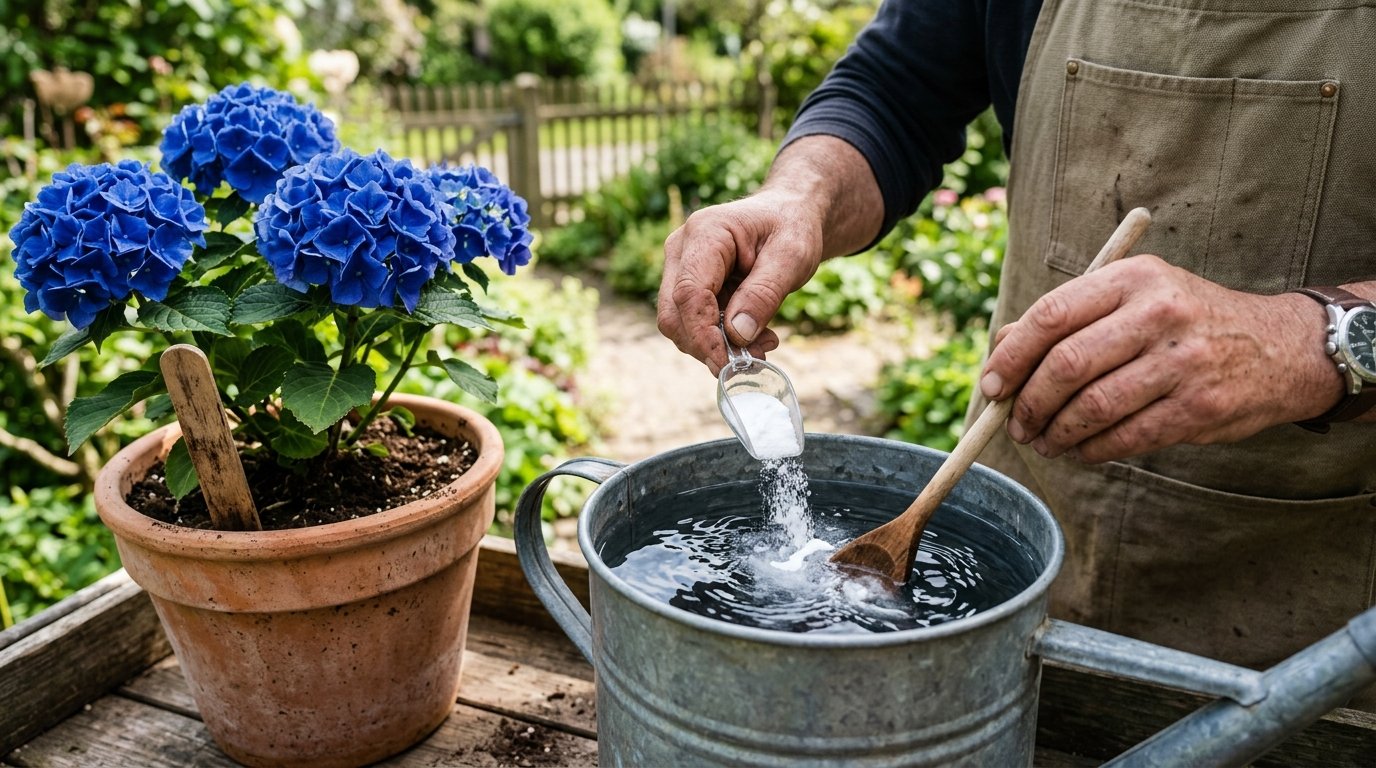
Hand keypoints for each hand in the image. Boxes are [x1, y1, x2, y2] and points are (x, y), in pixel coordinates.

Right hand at [657, 190, 823, 373]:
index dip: (704, 335)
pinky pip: (692, 322)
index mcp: (706, 233)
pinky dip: (719, 338)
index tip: (728, 364)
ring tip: (762, 344)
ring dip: (715, 345)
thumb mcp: (792, 256)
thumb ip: (764, 293)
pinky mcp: (687, 283)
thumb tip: (737, 335)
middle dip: (708, 346)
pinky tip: (753, 335)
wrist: (788, 213)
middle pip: (674, 313)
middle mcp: (682, 248)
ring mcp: (680, 266)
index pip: (689, 293)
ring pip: (679, 323)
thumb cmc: (791, 227)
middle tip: (754, 359)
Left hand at [979, 254, 1342, 462]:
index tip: (991, 384)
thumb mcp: (1135, 296)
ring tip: (1043, 442)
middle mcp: (1158, 314)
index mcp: (1133, 279)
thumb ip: (1070, 317)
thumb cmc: (1185, 322)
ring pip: (1093, 407)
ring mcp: (1182, 362)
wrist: (1282, 348)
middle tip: (1016, 425)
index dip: (1011, 356)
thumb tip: (1001, 349)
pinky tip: (1079, 450)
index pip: (1052, 315)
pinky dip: (1092, 450)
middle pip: (1067, 365)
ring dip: (1056, 433)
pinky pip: (1126, 437)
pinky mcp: (1198, 407)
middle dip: (1028, 403)